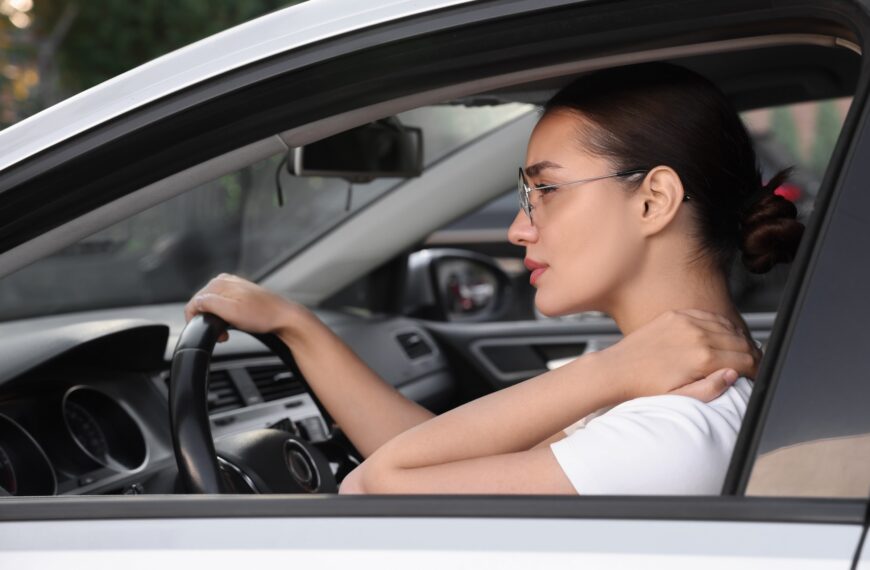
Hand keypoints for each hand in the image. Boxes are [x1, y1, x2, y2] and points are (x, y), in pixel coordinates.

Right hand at [183, 273, 302, 341]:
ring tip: (228, 331)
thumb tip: (195, 302)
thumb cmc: (263, 316)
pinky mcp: (239, 294)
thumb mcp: (231, 311)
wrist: (284, 318)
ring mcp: (232, 287)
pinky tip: (233, 325)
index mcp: (219, 283)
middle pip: (202, 305)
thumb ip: (209, 304)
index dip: (196, 320)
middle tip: (221, 335)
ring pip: (212, 307)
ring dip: (216, 321)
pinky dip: (224, 318)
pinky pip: (222, 307)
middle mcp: (224, 281)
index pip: (194, 302)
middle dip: (207, 321)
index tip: (208, 332)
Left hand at [599, 309, 760, 401]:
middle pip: (741, 342)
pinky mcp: (676, 315)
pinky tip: (719, 335)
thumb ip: (711, 388)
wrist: (617, 370)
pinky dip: (720, 325)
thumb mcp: (680, 397)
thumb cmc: (646, 386)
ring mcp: (686, 322)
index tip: (755, 375)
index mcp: (702, 358)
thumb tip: (734, 375)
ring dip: (737, 339)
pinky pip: (709, 316)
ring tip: (737, 352)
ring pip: (728, 327)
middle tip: (750, 365)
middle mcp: (697, 336)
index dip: (756, 369)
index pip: (746, 360)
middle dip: (750, 355)